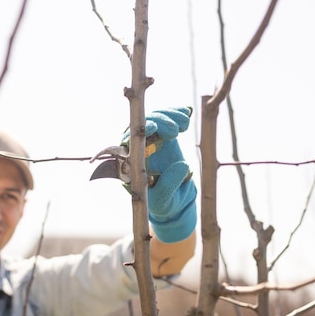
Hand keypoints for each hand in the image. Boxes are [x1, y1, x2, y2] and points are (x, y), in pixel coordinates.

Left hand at [124, 107, 196, 242]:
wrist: (175, 199)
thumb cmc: (162, 203)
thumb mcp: (163, 201)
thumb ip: (169, 185)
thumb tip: (182, 164)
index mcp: (129, 164)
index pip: (127, 144)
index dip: (137, 134)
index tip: (151, 128)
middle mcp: (138, 148)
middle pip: (141, 127)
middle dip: (157, 124)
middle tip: (175, 131)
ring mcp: (152, 140)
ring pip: (155, 119)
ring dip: (169, 117)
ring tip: (185, 124)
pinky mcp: (165, 135)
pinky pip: (168, 119)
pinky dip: (177, 114)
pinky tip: (187, 112)